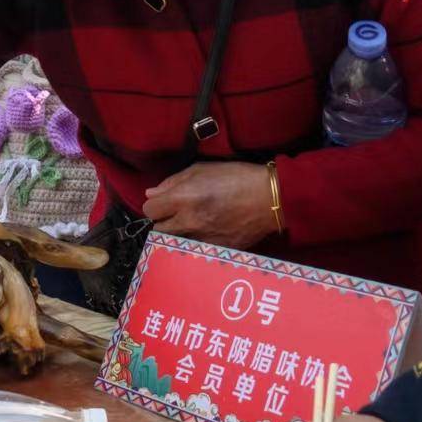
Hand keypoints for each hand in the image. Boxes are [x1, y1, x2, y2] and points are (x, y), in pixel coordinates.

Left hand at [141, 161, 275, 248]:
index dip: (156, 205)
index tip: (165, 202)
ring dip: (179, 233)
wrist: (270, 199)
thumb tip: (151, 194)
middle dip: (164, 221)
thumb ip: (173, 182)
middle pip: (158, 230)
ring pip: (175, 242)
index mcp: (184, 198)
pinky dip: (197, 242)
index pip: (150, 210)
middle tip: (178, 213)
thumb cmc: (236, 177)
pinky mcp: (217, 251)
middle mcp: (190, 222)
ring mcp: (203, 239)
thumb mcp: (202, 169)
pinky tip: (209, 232)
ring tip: (194, 223)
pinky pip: (195, 249)